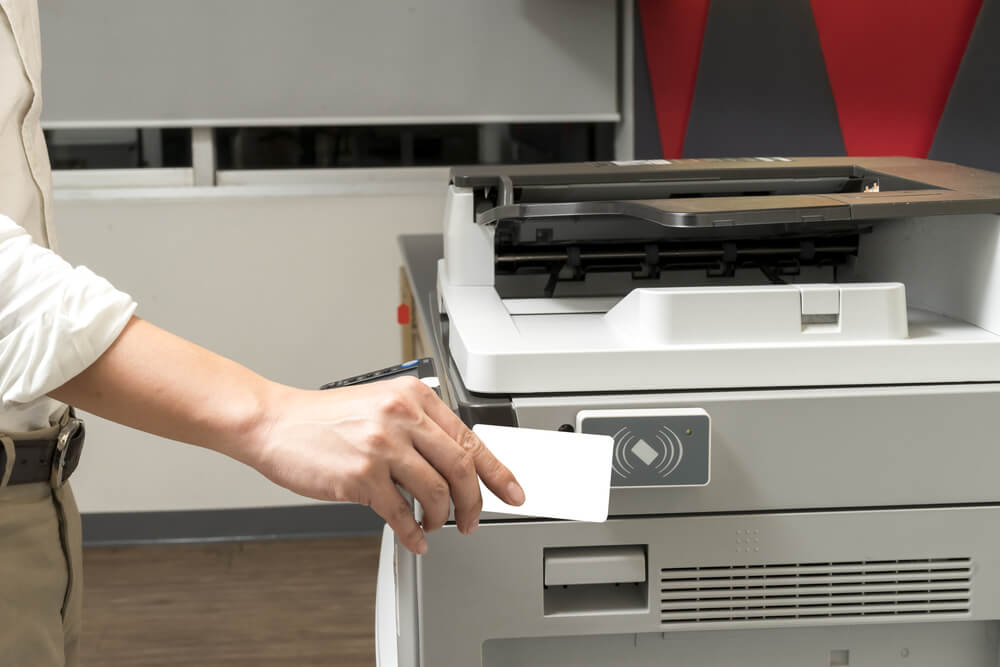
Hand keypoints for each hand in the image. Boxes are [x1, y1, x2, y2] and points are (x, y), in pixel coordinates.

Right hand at [248, 376, 524, 553]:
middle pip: (461, 467)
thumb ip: (418, 430)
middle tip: (472, 521)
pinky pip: (401, 513)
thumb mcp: (380, 408)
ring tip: (434, 525)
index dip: (497, 471)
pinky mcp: (362, 476)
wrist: (275, 423)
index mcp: (412, 398)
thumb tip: (454, 467)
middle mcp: (402, 417)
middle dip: (474, 503)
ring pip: (436, 492)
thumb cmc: (323, 419)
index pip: (469, 438)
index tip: (513, 492)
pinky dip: (413, 533)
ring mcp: (382, 446)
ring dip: (441, 517)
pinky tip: (414, 538)